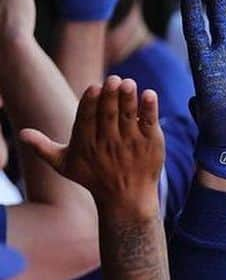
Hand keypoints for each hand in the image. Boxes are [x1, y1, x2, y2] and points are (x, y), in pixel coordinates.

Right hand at [21, 75, 163, 218]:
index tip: (94, 87)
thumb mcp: (65, 165)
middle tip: (113, 79)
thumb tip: (20, 134)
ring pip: (129, 117)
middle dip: (110, 97)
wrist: (127, 199)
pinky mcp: (151, 145)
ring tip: (129, 83)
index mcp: (87, 144)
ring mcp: (131, 144)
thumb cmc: (93, 178)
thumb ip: (43, 148)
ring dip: (129, 99)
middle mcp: (109, 144)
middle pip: (108, 116)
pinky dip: (149, 110)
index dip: (90, 104)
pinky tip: (150, 95)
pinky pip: (150, 124)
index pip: (87, 120)